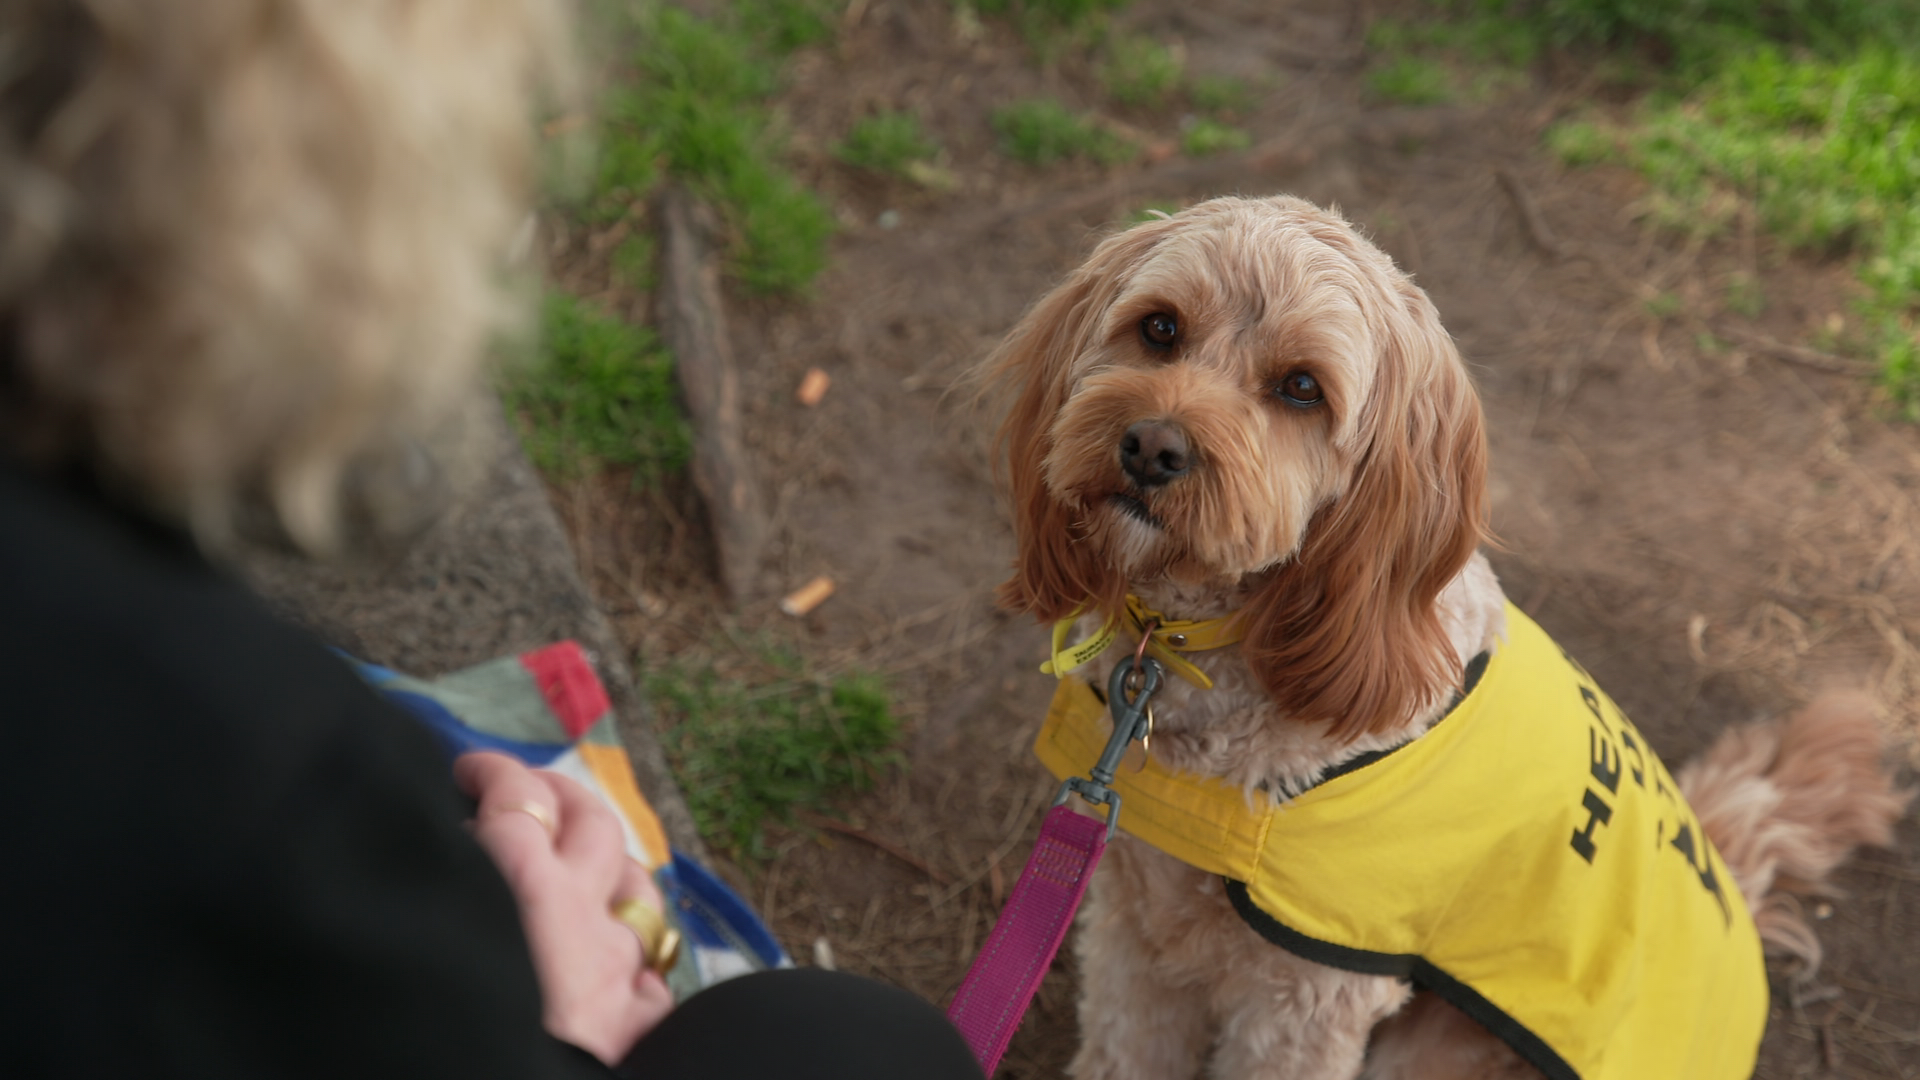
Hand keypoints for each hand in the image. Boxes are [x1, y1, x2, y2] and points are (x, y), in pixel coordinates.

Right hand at [455, 751, 674, 1064]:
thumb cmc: (435, 1034)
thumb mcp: (420, 937)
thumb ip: (434, 890)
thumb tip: (433, 850)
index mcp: (516, 884)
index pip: (513, 796)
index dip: (492, 773)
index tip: (467, 770)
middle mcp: (580, 913)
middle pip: (592, 824)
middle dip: (562, 797)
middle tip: (530, 793)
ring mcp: (619, 966)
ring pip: (637, 888)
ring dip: (609, 870)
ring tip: (582, 868)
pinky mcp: (640, 1022)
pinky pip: (652, 973)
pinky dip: (632, 961)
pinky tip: (615, 966)